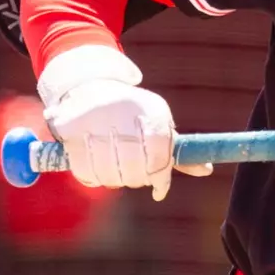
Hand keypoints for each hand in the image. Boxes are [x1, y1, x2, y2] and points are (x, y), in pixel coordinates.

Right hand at [37, 45, 211, 201]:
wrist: (88, 86)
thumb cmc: (131, 115)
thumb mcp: (158, 125)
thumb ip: (178, 151)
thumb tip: (206, 170)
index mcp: (150, 108)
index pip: (160, 150)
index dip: (161, 175)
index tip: (159, 187)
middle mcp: (122, 109)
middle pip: (135, 165)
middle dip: (138, 179)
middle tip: (136, 178)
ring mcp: (93, 117)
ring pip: (109, 171)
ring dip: (115, 180)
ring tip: (117, 172)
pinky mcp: (69, 128)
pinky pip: (85, 170)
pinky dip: (93, 178)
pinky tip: (98, 170)